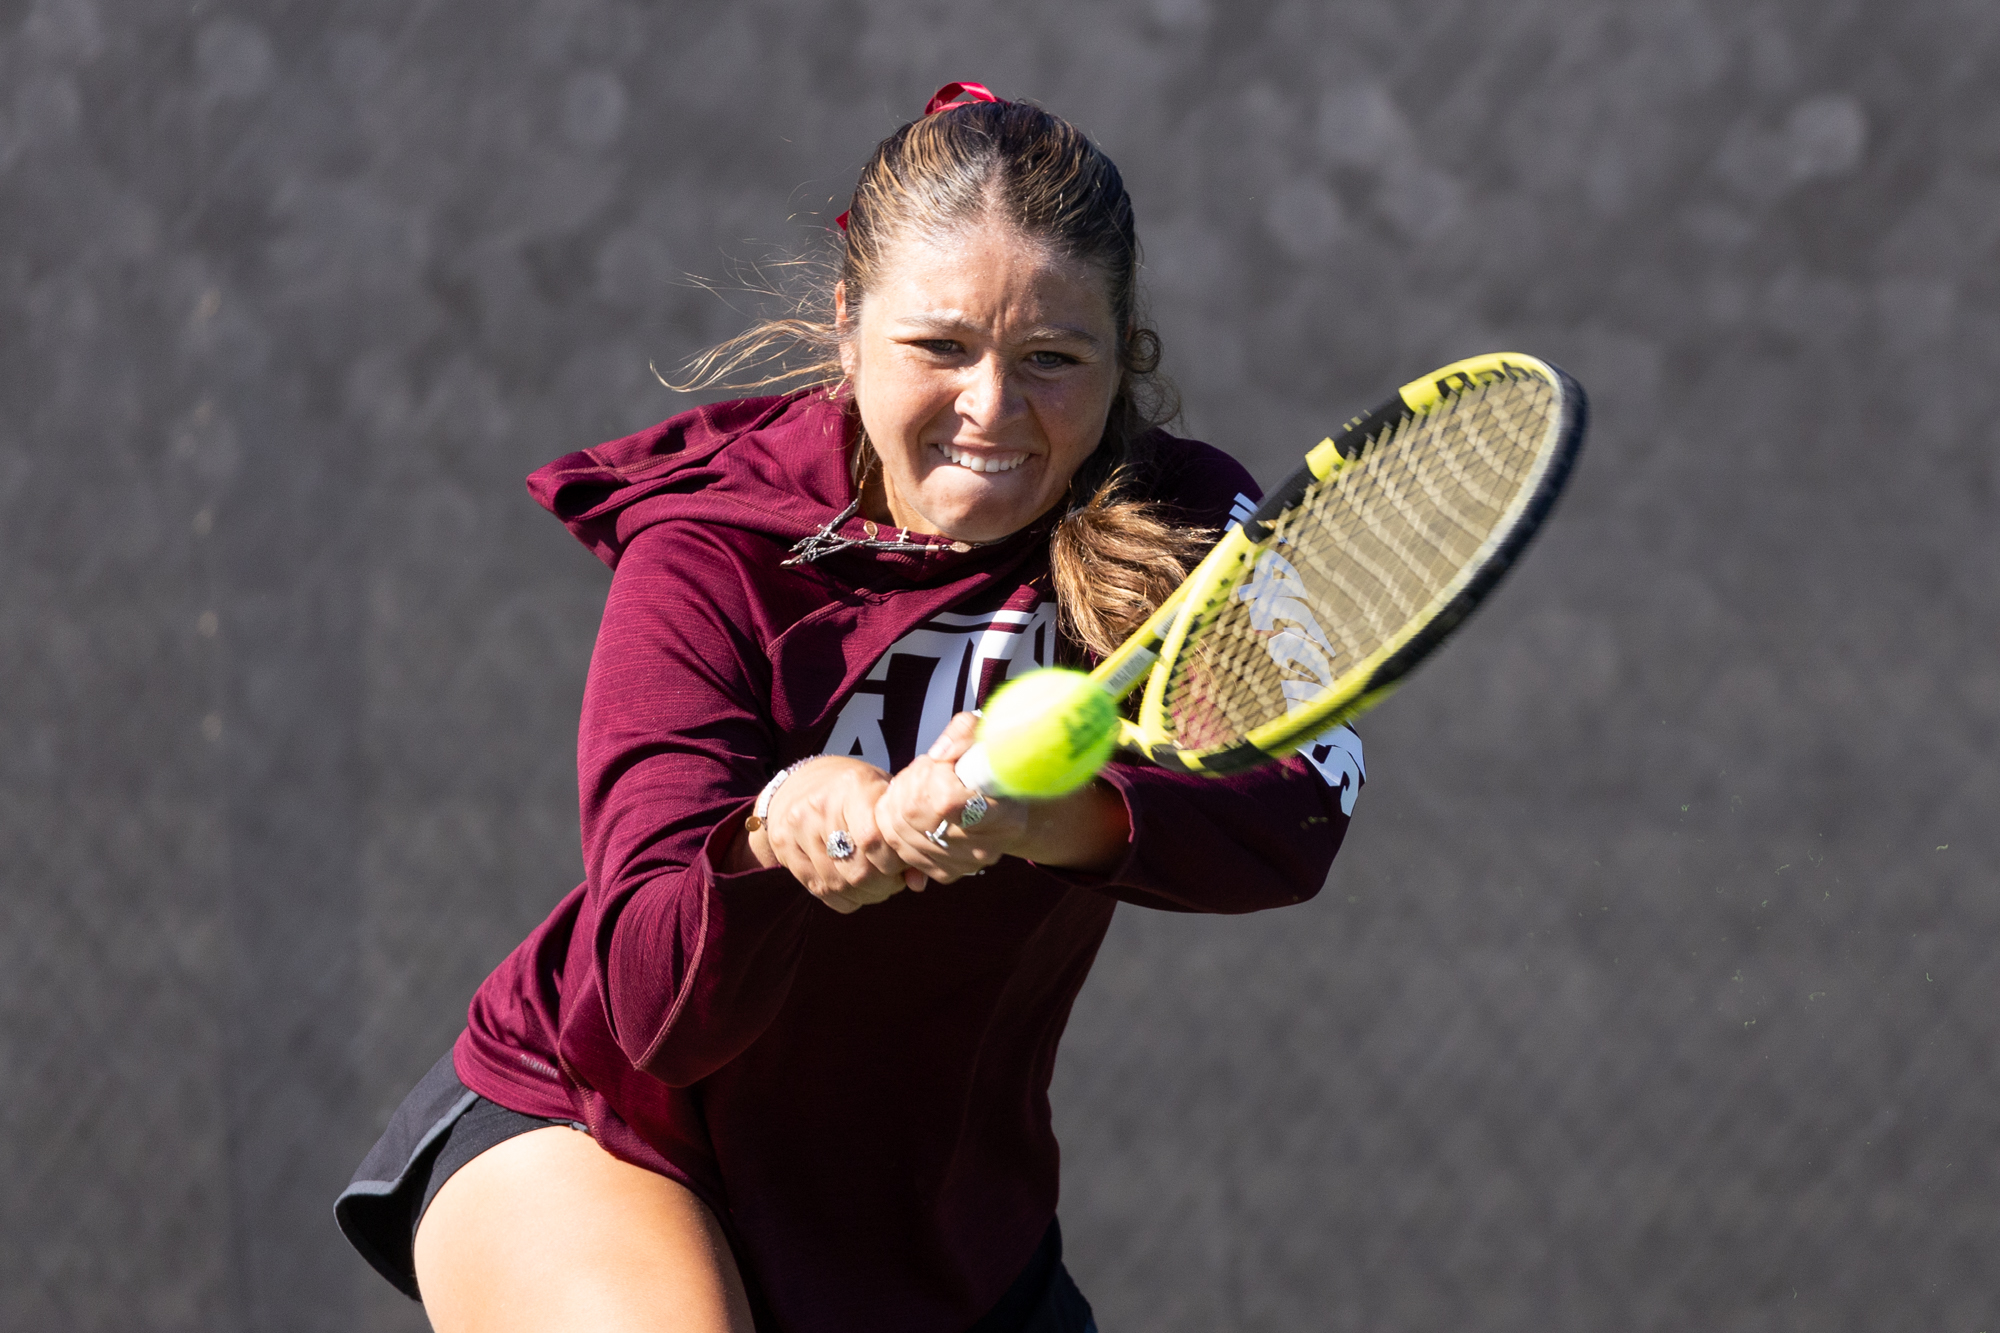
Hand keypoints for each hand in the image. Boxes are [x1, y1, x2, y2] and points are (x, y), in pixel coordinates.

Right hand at [747, 757, 923, 913]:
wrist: (800, 783)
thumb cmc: (857, 792)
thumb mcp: (884, 799)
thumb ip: (903, 837)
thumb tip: (918, 883)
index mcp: (852, 786)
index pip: (873, 840)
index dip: (893, 863)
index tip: (903, 864)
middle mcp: (819, 806)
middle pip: (857, 869)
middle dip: (884, 884)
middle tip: (894, 879)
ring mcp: (797, 829)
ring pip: (839, 884)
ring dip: (866, 893)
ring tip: (878, 884)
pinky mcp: (784, 849)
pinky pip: (821, 892)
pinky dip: (846, 898)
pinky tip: (856, 887)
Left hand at [874, 713, 1025, 883]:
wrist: (1002, 802)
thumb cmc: (992, 763)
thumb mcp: (983, 735)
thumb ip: (962, 734)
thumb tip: (938, 754)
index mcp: (1003, 814)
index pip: (946, 802)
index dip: (929, 777)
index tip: (939, 762)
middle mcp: (985, 848)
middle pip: (914, 815)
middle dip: (907, 785)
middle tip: (922, 770)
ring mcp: (964, 864)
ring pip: (901, 834)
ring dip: (897, 803)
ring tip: (917, 786)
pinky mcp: (946, 873)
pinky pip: (901, 849)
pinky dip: (896, 826)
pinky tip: (913, 809)